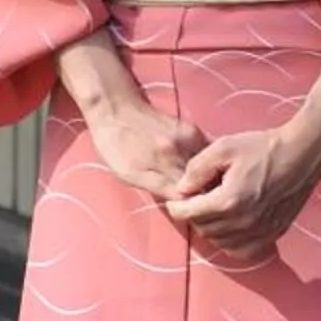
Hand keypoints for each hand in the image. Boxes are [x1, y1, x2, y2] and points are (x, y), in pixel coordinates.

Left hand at [83, 95, 207, 200]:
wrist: (116, 108)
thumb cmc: (115, 146)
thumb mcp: (128, 174)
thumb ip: (158, 187)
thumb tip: (183, 202)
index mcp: (163, 162)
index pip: (188, 192)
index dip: (190, 205)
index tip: (190, 212)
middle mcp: (181, 148)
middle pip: (201, 178)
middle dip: (201, 192)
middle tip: (197, 203)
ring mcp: (189, 135)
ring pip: (206, 165)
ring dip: (205, 178)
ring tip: (199, 188)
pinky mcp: (192, 128)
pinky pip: (204, 151)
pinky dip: (204, 164)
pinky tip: (198, 170)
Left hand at [163, 126, 320, 261]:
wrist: (304, 152)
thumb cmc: (265, 147)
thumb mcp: (225, 147)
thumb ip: (197, 169)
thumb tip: (182, 189)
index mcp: (228, 201)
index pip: (188, 214)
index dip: (177, 205)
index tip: (177, 199)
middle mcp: (242, 222)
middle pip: (202, 228)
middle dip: (196, 213)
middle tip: (201, 196)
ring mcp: (259, 232)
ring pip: (219, 241)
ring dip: (213, 227)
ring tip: (219, 207)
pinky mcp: (273, 234)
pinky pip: (240, 249)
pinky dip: (231, 240)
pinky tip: (234, 223)